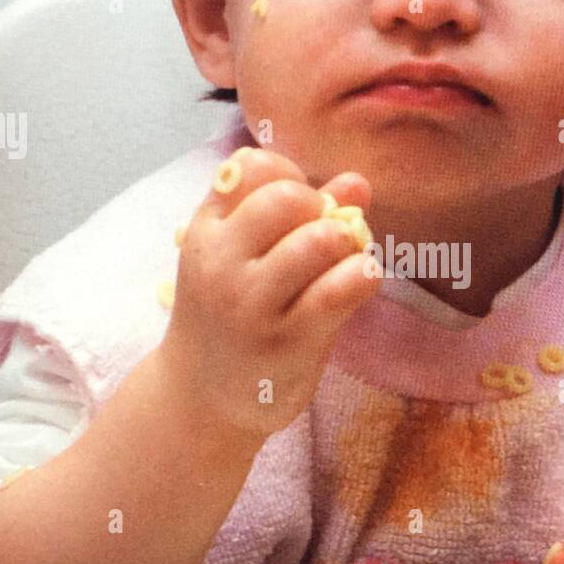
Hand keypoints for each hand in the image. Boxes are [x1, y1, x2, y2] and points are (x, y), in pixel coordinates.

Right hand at [156, 146, 379, 438]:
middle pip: (288, 197)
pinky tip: (360, 282)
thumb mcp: (241, 257)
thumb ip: (296, 213)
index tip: (296, 208)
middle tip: (324, 239)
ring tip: (344, 262)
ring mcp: (252, 305)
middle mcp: (222, 264)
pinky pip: (340, 289)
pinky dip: (363, 275)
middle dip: (320, 209)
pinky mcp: (288, 342)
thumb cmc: (230, 315)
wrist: (200, 397)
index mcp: (206, 231)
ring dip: (346, 243)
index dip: (290, 177)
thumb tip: (357, 183)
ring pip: (319, 239)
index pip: (253, 167)